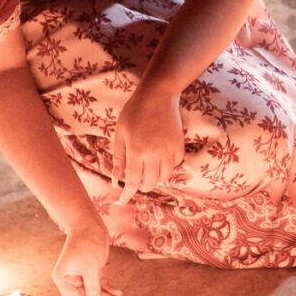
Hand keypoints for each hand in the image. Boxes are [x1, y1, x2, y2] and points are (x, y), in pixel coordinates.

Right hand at [52, 222, 115, 295]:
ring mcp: (81, 277)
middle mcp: (70, 280)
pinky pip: (100, 285)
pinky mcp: (92, 273)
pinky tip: (119, 293)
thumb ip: (92, 287)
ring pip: (94, 293)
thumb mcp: (90, 267)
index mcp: (62, 279)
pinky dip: (109, 289)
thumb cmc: (85, 243)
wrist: (90, 225)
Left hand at [108, 85, 183, 204]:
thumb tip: (116, 181)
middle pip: (149, 183)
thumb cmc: (134, 112)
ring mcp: (169, 150)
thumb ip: (118, 159)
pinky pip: (174, 166)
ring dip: (154, 179)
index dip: (126, 195)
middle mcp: (155, 154)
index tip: (121, 201)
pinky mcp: (179, 146)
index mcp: (137, 151)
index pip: (132, 182)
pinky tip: (159, 159)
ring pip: (164, 178)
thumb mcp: (120, 133)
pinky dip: (166, 168)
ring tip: (147, 171)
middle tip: (134, 181)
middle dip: (140, 187)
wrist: (158, 95)